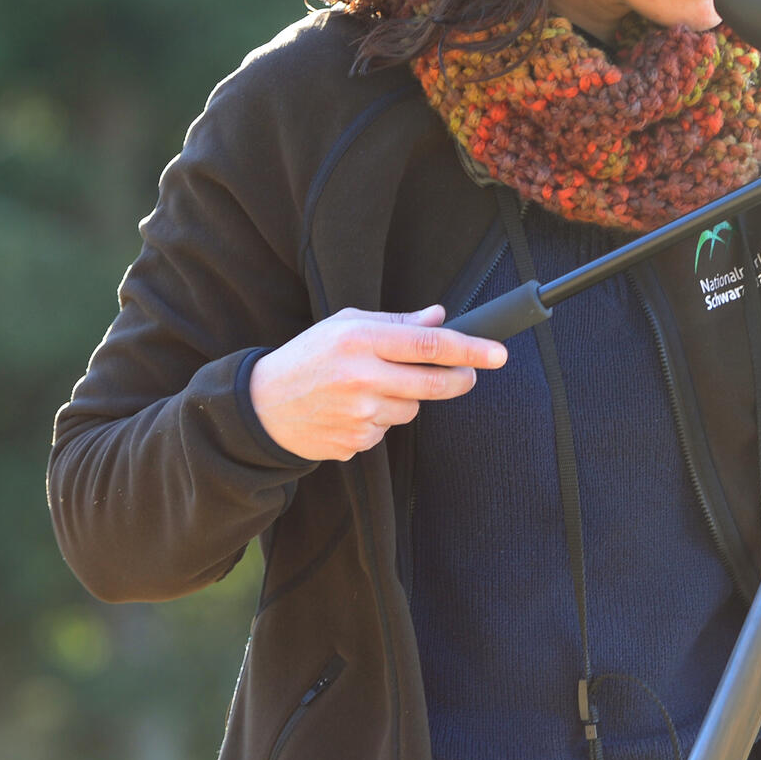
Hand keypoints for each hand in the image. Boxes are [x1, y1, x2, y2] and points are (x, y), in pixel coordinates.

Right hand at [248, 305, 507, 461]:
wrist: (262, 406)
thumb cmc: (308, 357)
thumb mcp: (345, 325)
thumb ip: (395, 322)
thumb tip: (440, 317)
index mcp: (359, 340)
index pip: (429, 344)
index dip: (470, 349)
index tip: (498, 354)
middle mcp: (361, 378)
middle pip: (433, 384)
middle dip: (460, 379)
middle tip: (468, 375)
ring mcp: (358, 414)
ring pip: (412, 409)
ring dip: (406, 399)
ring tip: (372, 387)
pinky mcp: (354, 442)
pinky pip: (387, 431)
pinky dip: (380, 420)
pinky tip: (353, 410)